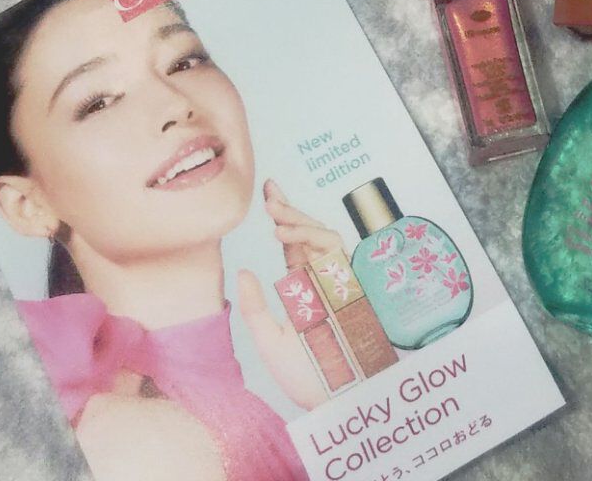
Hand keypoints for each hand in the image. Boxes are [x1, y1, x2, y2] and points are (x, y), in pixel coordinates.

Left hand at [236, 179, 347, 410]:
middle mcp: (321, 280)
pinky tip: (286, 234)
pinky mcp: (348, 285)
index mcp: (303, 289)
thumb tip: (243, 270)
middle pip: (309, 234)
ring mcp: (336, 282)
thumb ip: (255, 307)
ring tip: (274, 217)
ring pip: (324, 236)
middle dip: (291, 208)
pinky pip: (335, 251)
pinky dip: (312, 236)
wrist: (334, 399)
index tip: (269, 192)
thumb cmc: (305, 377)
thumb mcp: (270, 341)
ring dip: (300, 220)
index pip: (293, 244)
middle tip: (270, 193)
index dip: (284, 216)